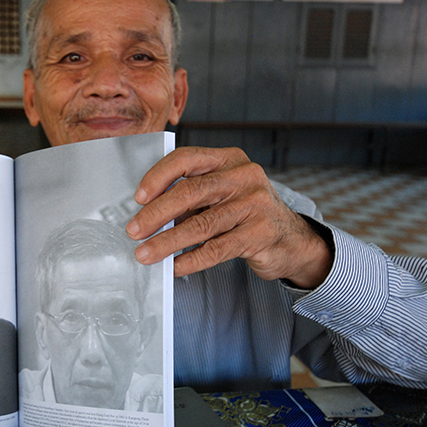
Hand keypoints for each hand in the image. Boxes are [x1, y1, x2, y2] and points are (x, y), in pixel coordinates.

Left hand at [126, 147, 332, 287]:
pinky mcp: (261, 234)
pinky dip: (191, 260)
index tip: (138, 198)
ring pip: (201, 224)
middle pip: (190, 192)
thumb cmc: (245, 213)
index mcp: (229, 159)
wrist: (292, 240)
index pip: (186, 159)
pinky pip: (217, 249)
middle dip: (156, 214)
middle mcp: (244, 177)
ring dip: (167, 242)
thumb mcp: (222, 194)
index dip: (158, 177)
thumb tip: (146, 214)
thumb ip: (191, 196)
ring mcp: (256, 204)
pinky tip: (174, 267)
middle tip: (133, 231)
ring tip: (145, 254)